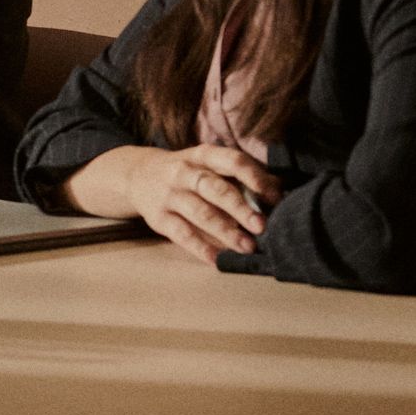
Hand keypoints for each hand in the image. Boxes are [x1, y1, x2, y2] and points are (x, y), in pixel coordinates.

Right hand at [73, 144, 280, 266]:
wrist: (136, 175)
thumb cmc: (187, 171)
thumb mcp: (208, 163)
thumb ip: (240, 175)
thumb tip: (279, 190)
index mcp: (203, 155)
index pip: (232, 161)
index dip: (255, 178)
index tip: (273, 197)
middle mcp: (184, 172)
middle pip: (215, 188)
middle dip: (240, 208)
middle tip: (262, 226)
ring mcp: (169, 194)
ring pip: (200, 213)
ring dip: (226, 231)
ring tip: (247, 247)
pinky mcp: (158, 217)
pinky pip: (181, 234)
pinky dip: (200, 248)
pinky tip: (217, 259)